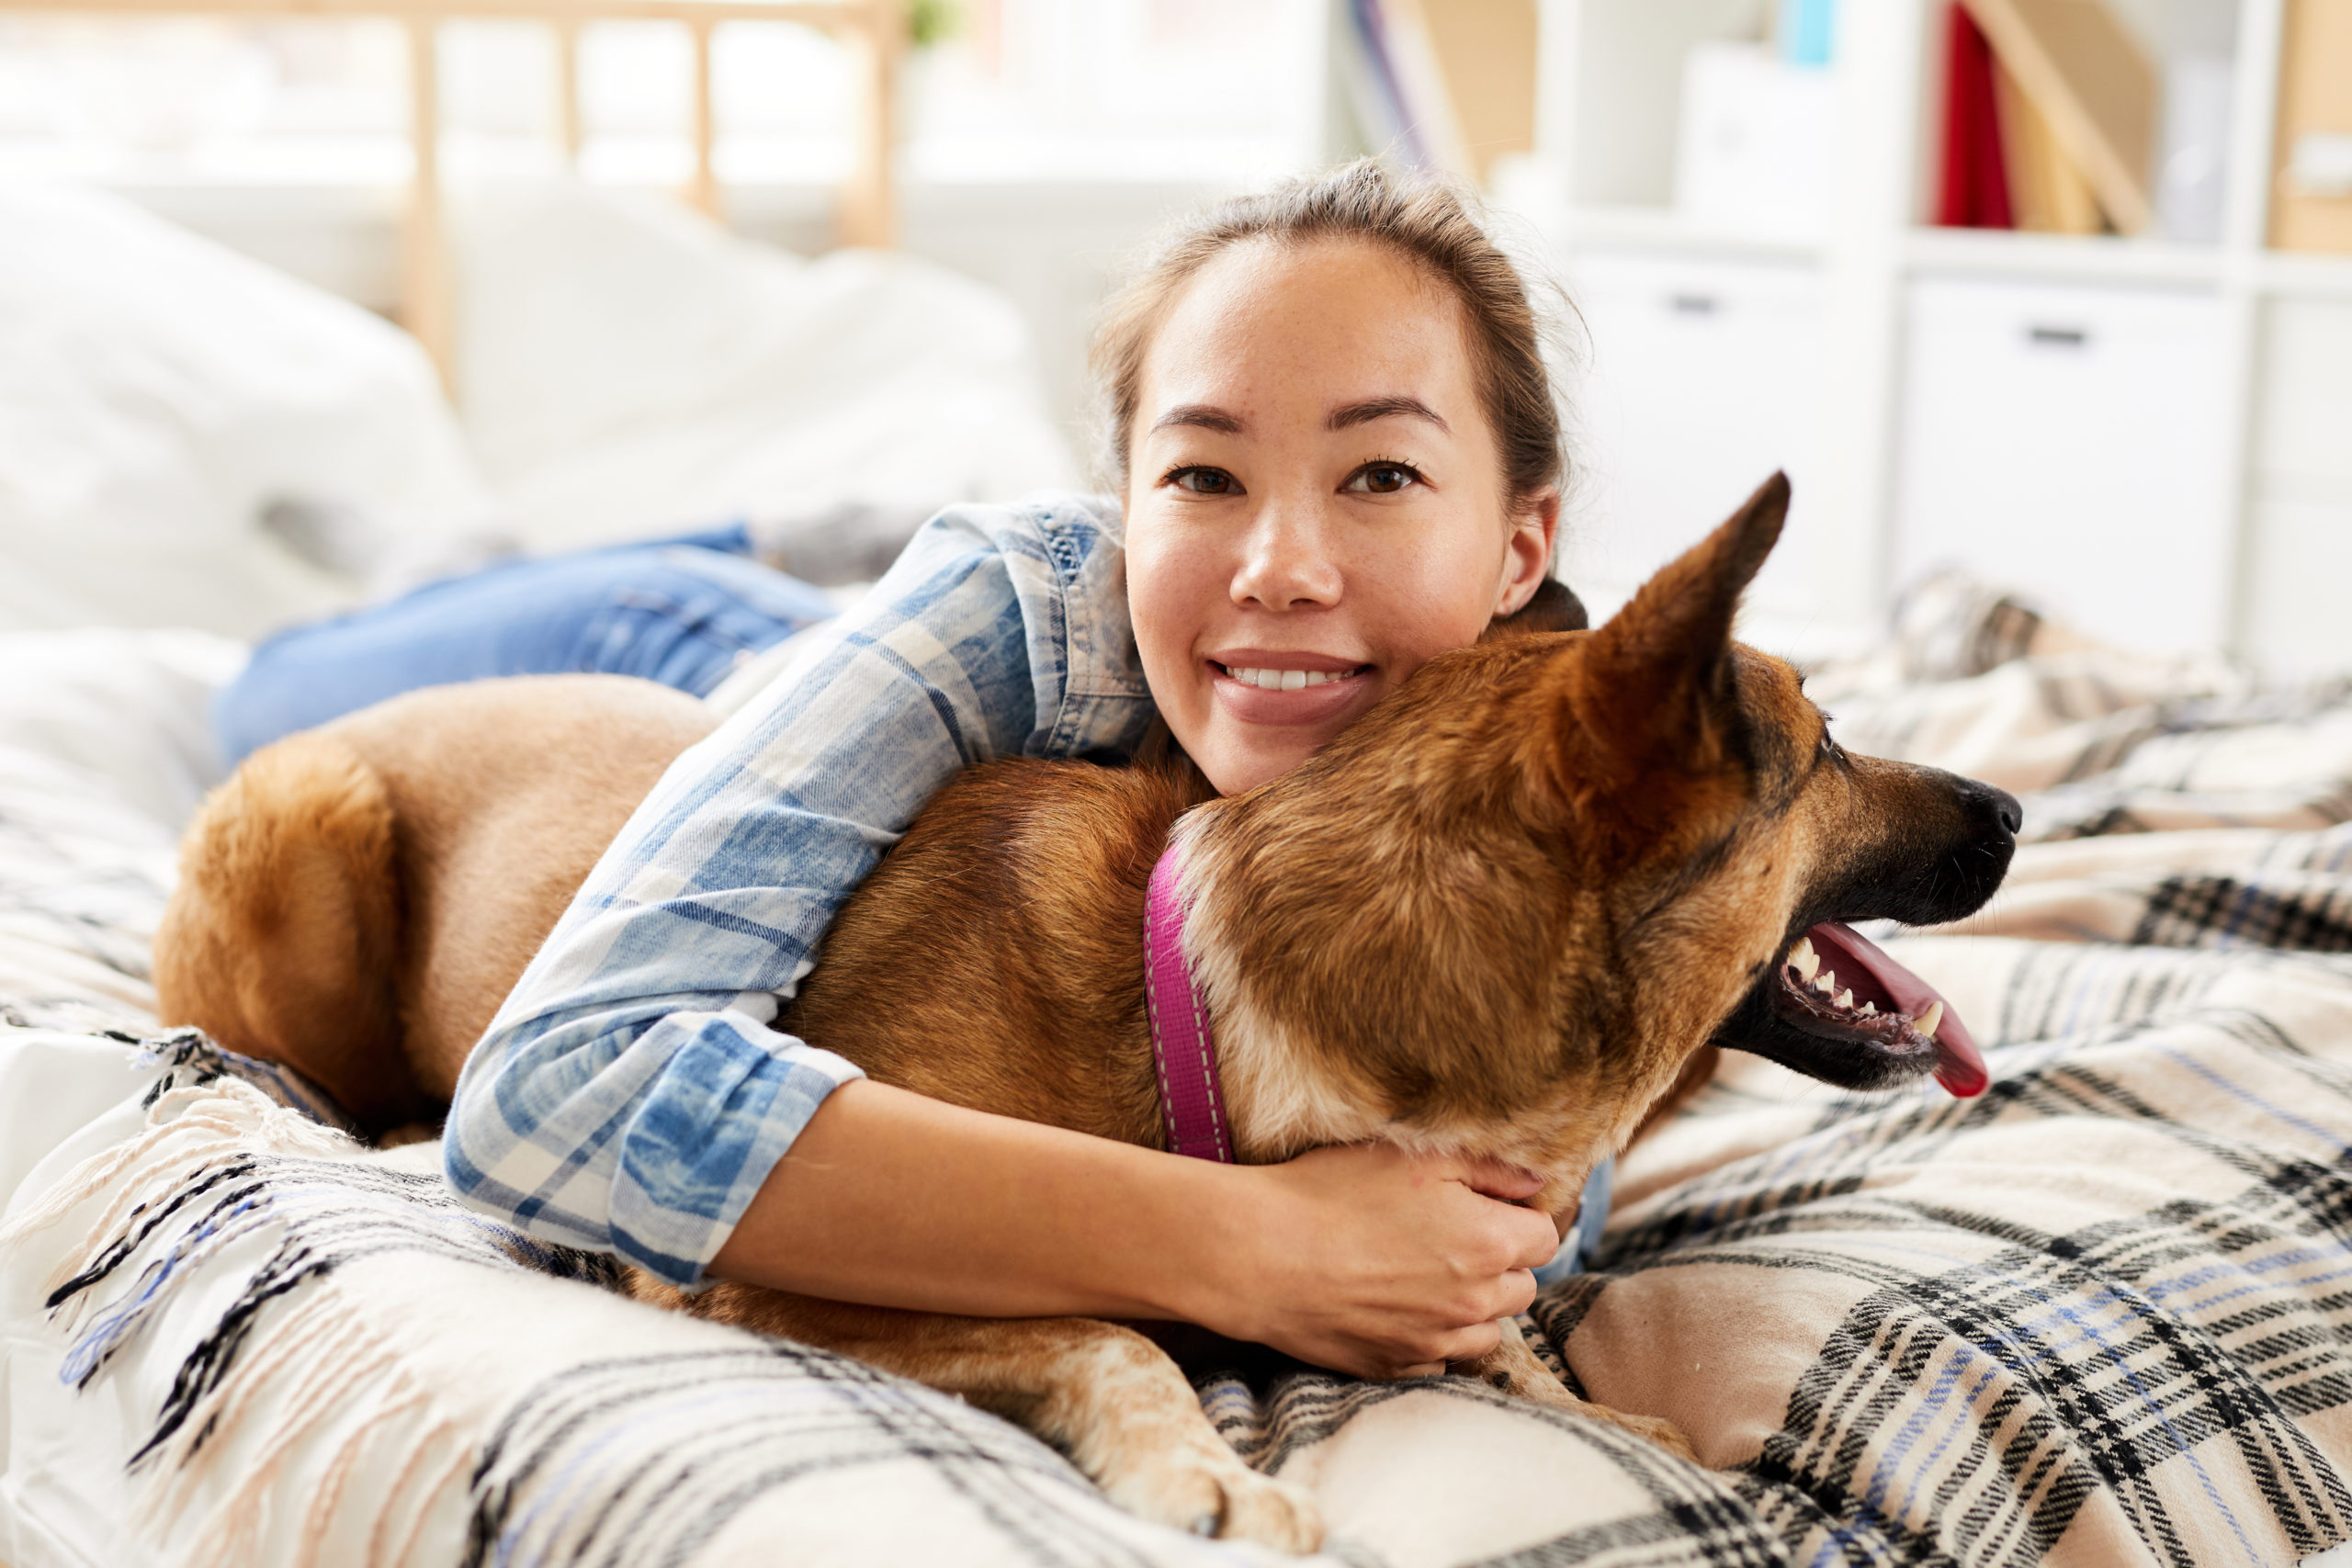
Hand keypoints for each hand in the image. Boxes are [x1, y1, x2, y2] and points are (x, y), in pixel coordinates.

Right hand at [1177, 1143, 1560, 1379]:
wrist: (1262, 1254)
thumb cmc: (1334, 1193)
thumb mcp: (1415, 1156)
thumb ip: (1491, 1167)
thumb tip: (1536, 1183)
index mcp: (1489, 1244)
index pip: (1544, 1237)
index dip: (1520, 1216)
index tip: (1487, 1205)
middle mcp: (1474, 1301)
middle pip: (1522, 1287)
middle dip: (1501, 1262)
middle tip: (1453, 1235)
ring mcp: (1435, 1340)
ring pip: (1487, 1331)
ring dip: (1472, 1305)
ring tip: (1427, 1274)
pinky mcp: (1396, 1365)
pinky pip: (1439, 1357)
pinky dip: (1432, 1336)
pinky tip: (1397, 1306)